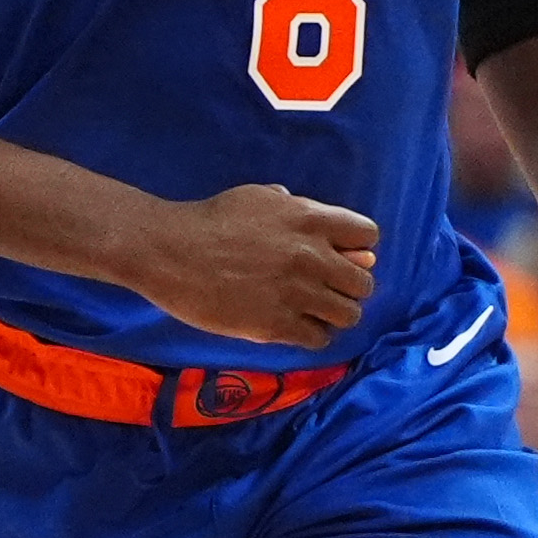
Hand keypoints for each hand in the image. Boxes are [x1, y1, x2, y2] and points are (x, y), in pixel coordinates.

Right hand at [126, 184, 379, 351]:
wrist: (169, 252)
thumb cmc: (210, 220)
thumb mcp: (258, 198)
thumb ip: (298, 209)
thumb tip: (333, 235)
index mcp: (309, 219)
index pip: (368, 237)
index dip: (356, 249)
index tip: (338, 257)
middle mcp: (311, 256)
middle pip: (363, 283)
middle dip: (346, 287)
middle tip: (323, 290)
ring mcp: (296, 293)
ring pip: (349, 315)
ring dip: (332, 314)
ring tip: (310, 312)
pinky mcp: (277, 325)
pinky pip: (319, 339)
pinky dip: (310, 335)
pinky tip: (291, 326)